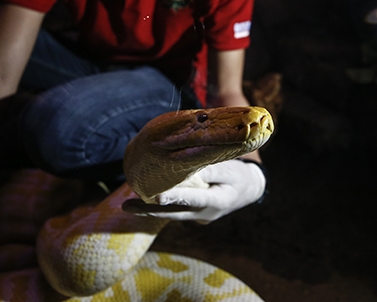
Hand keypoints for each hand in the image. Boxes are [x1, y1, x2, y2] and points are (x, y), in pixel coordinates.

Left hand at [123, 159, 265, 223]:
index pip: (193, 199)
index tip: (157, 197)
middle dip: (150, 211)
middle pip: (174, 213)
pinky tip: (140, 200)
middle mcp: (205, 213)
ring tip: (127, 206)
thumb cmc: (239, 175)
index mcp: (217, 201)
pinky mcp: (192, 214)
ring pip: (171, 214)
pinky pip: (174, 210)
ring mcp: (198, 217)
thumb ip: (207, 166)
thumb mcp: (230, 168)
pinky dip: (158, 206)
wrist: (249, 189)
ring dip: (149, 211)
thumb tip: (183, 160)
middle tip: (127, 207)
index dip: (175, 197)